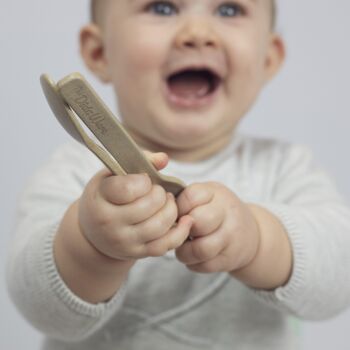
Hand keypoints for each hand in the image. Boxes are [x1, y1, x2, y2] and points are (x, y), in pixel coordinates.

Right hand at [78, 151, 192, 260]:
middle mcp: (109, 223)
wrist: (93, 233)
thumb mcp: (111, 175)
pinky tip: (184, 220)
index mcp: (100, 199)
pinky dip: (180, 232)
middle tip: (159, 191)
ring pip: (159, 226)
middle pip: (149, 206)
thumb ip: (138, 161)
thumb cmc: (105, 197)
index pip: (129, 189)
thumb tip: (164, 159)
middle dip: (161, 194)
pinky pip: (165, 245)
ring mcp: (123, 241)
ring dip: (171, 210)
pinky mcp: (137, 253)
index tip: (144, 180)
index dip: (144, 181)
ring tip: (167, 202)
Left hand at [175, 182, 259, 273]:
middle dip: (183, 229)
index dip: (179, 207)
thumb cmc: (218, 211)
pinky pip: (203, 266)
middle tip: (182, 231)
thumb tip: (160, 212)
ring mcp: (231, 238)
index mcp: (218, 194)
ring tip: (184, 245)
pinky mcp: (229, 259)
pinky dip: (192, 263)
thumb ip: (186, 199)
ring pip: (200, 249)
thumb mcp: (207, 195)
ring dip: (185, 251)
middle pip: (198, 222)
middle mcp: (228, 214)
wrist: (251, 233)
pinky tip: (194, 255)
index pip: (191, 197)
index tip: (179, 213)